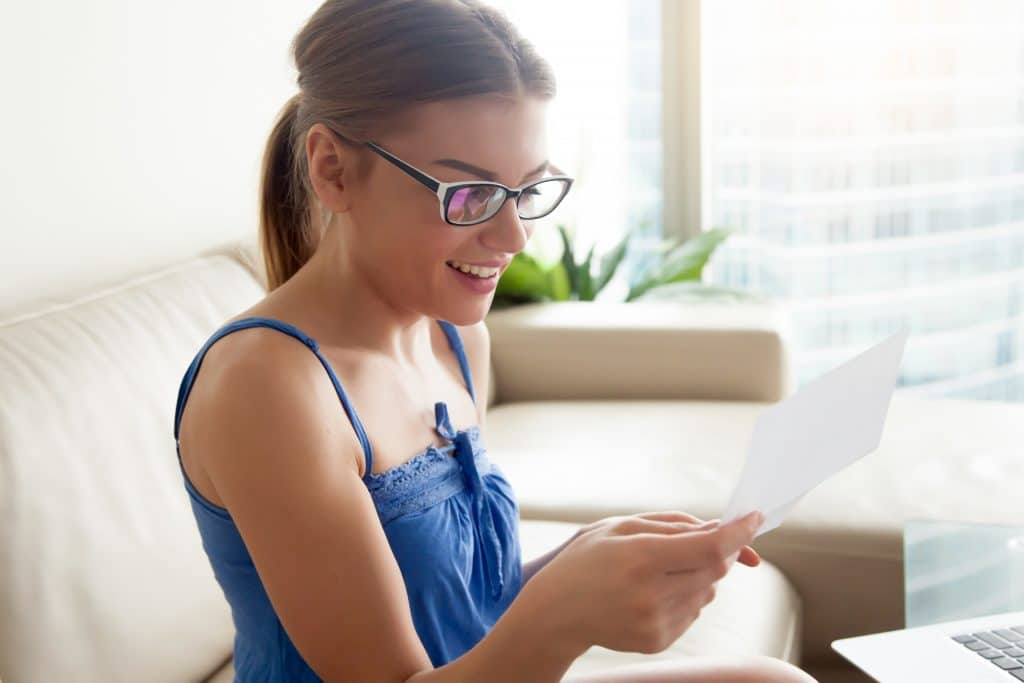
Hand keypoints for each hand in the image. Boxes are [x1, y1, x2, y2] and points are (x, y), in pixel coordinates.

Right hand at [523, 509, 765, 655]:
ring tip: (660, 568)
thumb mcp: (622, 527)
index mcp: (640, 557)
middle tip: (707, 537)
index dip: (739, 533)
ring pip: (709, 589)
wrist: (556, 612)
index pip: (710, 547)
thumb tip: (724, 530)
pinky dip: (687, 594)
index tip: (754, 518)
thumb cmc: (588, 560)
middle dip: (720, 549)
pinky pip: (695, 610)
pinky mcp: (659, 640)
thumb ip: (675, 525)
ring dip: (700, 572)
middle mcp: (651, 594)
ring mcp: (656, 622)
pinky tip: (653, 590)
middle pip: (716, 567)